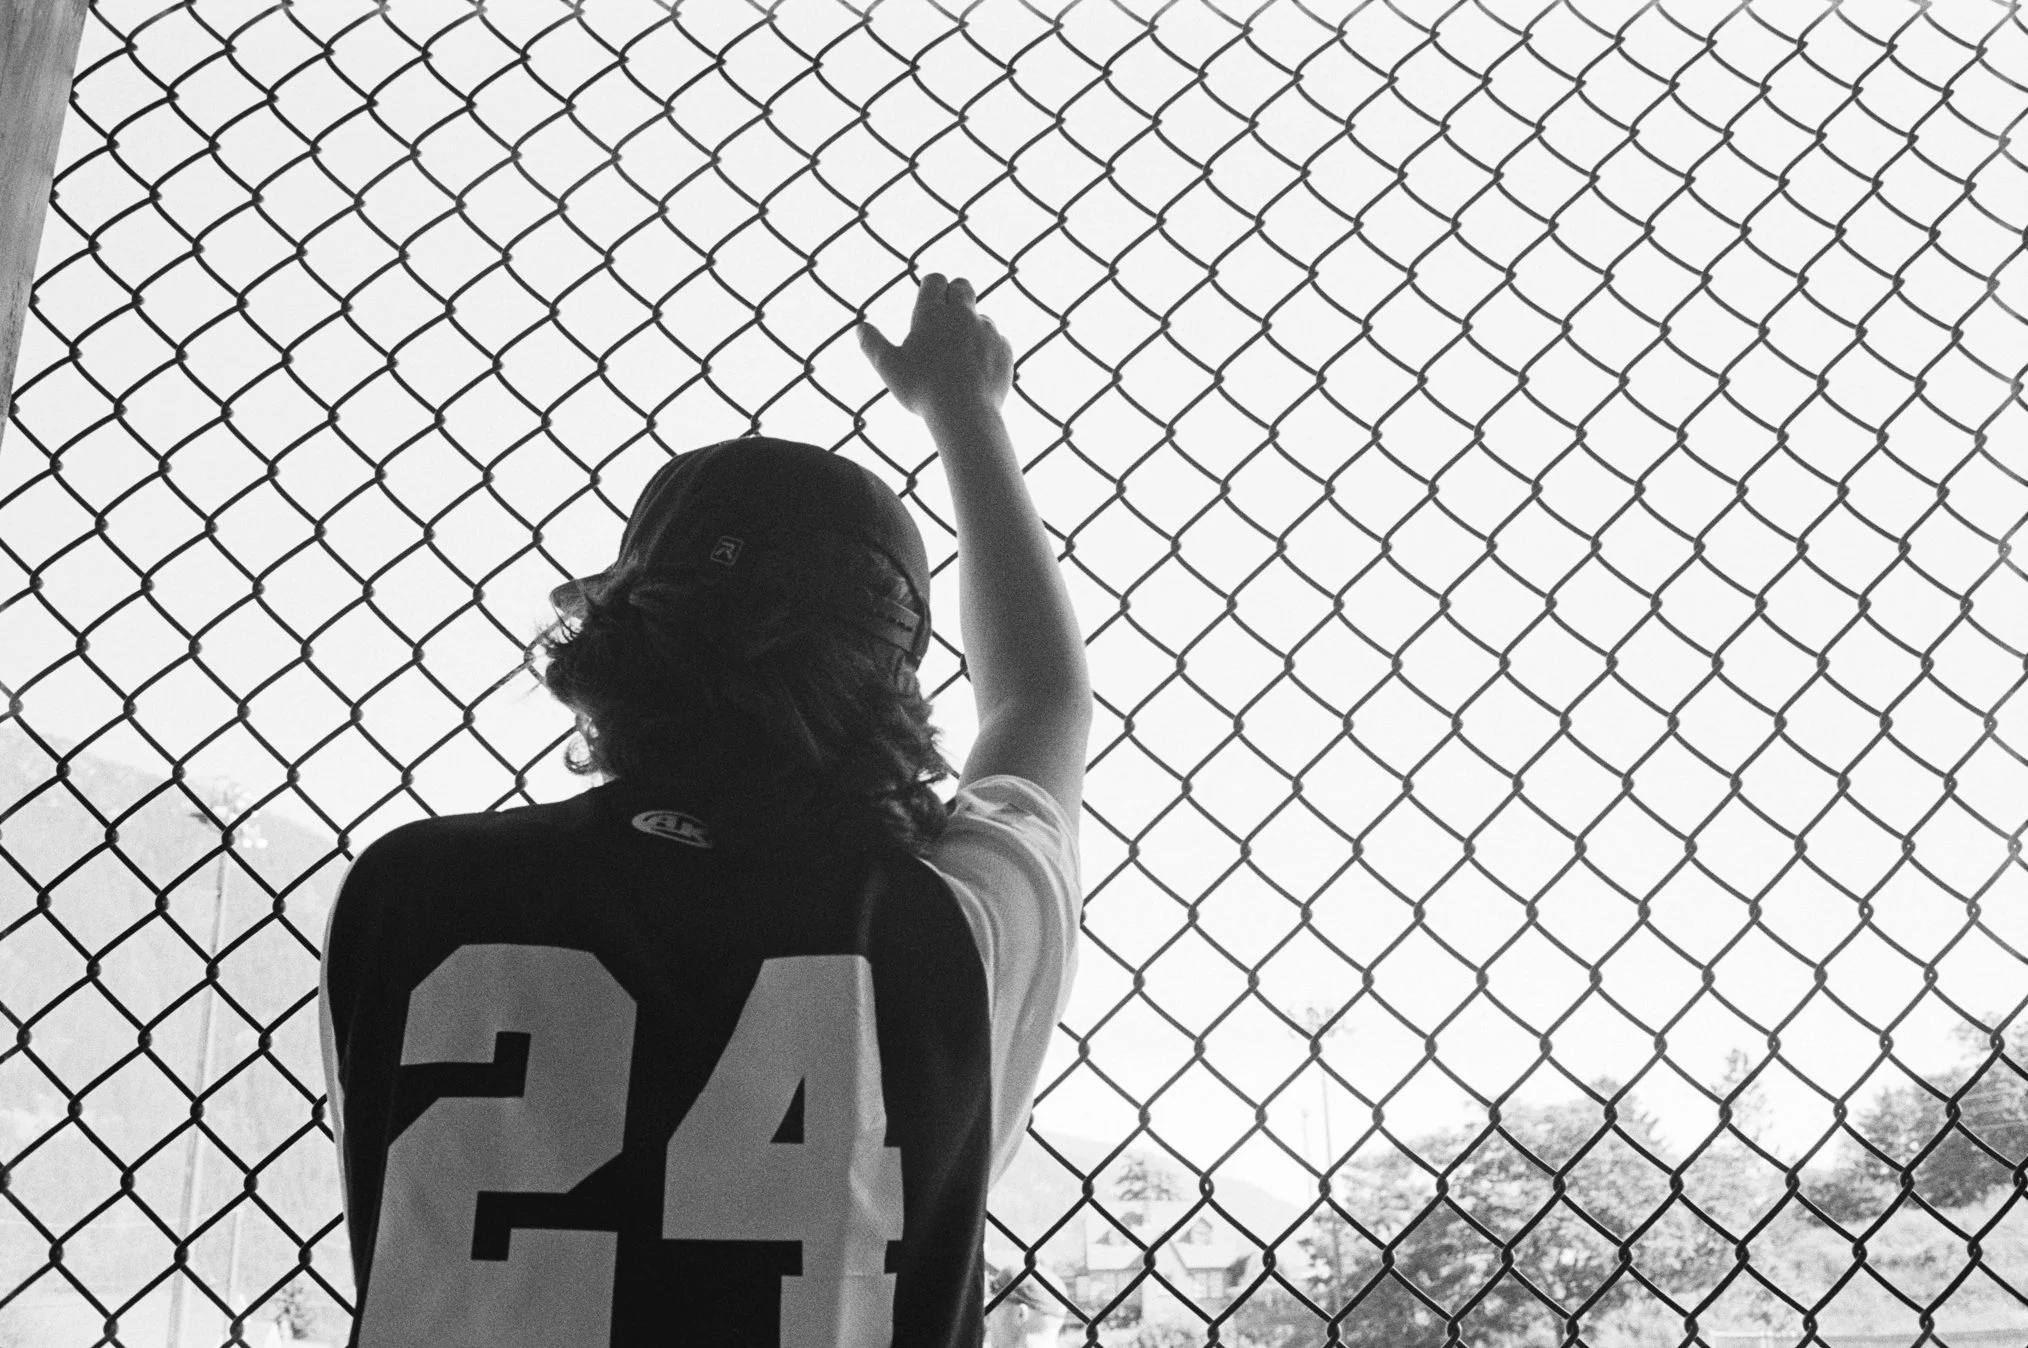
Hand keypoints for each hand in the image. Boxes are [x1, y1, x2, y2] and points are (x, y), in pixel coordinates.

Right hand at [858, 274, 1012, 418]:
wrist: (966, 412)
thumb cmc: (922, 389)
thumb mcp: (889, 367)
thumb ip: (872, 344)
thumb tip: (860, 328)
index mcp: (932, 313)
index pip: (935, 280)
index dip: (931, 287)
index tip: (928, 300)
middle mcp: (963, 314)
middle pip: (963, 286)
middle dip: (955, 294)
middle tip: (946, 316)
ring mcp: (987, 330)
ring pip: (981, 315)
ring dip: (971, 326)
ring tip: (959, 354)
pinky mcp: (1004, 349)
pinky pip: (998, 339)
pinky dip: (988, 348)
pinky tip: (977, 369)